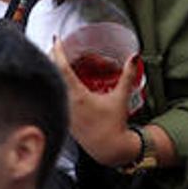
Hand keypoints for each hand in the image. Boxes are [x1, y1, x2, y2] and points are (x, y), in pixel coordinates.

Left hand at [50, 41, 140, 166]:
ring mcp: (64, 110)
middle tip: (57, 46)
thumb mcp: (121, 98)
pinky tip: (62, 79)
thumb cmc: (114, 125)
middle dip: (52, 57)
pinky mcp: (64, 117)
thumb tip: (134, 56)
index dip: (57, 51)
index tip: (56, 39)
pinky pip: (57, 94)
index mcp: (78, 96)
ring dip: (54, 70)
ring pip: (54, 84)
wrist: (109, 149)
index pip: (63, 68)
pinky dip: (58, 83)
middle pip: (53, 73)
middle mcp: (67, 102)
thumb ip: (128, 75)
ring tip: (58, 59)